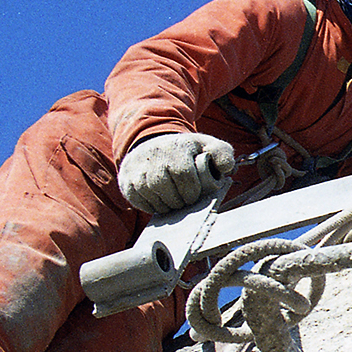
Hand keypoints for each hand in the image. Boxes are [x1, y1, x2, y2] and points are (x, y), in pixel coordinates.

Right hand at [119, 133, 236, 214]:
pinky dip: (154, 207)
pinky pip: (141, 202)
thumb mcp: (207, 145)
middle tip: (186, 199)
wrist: (151, 144)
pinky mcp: (126, 182)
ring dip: (168, 205)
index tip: (195, 194)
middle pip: (168, 189)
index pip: (184, 175)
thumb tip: (225, 168)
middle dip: (181, 200)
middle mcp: (153, 156)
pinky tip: (162, 200)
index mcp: (176, 147)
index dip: (192, 190)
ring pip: (153, 198)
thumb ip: (222, 153)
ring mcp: (137, 170)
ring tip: (175, 199)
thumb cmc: (185, 151)